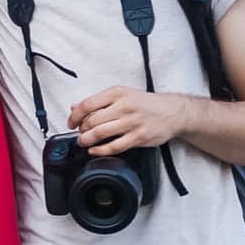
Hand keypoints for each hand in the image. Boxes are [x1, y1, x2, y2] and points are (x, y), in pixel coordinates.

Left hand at [67, 87, 188, 154]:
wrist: (174, 112)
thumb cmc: (146, 103)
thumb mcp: (122, 95)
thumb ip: (98, 101)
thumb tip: (74, 106)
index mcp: (117, 94)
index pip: (87, 104)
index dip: (74, 116)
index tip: (71, 123)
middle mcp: (124, 107)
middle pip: (91, 121)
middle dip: (81, 130)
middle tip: (79, 134)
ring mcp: (132, 122)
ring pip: (100, 134)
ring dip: (86, 141)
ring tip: (83, 142)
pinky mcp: (139, 137)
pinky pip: (114, 147)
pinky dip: (100, 151)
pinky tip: (94, 151)